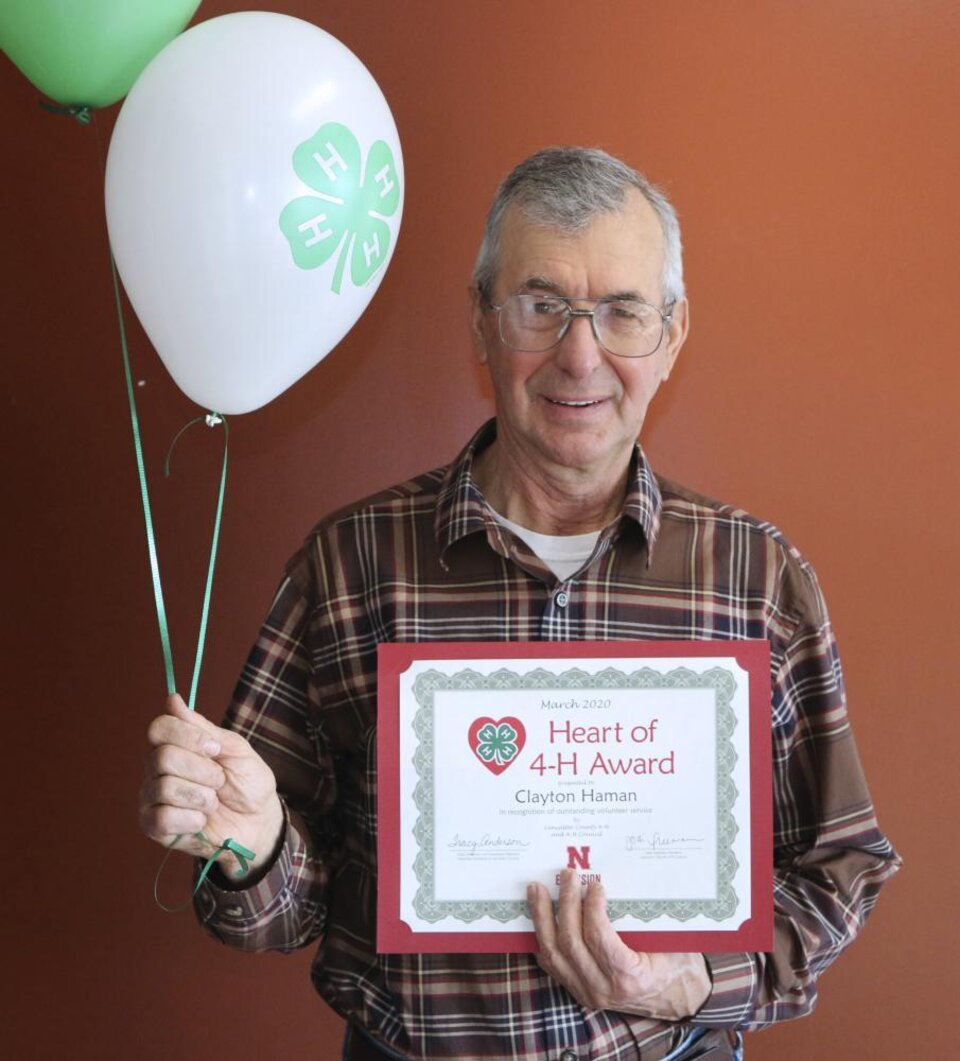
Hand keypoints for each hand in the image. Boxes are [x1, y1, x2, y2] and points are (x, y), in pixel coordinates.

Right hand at [139, 693, 283, 877]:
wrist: (258, 820)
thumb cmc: (247, 781)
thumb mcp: (234, 749)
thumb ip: (203, 728)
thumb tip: (172, 699)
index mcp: (175, 745)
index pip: (159, 728)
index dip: (187, 737)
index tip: (214, 749)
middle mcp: (157, 769)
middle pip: (162, 757)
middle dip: (202, 770)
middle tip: (220, 780)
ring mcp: (152, 797)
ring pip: (165, 787)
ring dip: (202, 796)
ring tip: (213, 802)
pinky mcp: (154, 827)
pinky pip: (162, 818)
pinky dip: (192, 820)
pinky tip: (202, 821)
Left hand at [528, 870, 710, 1020]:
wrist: (676, 999)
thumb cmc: (676, 963)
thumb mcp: (668, 940)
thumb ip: (642, 918)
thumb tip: (616, 879)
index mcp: (629, 978)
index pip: (599, 938)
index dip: (592, 908)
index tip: (596, 884)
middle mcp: (603, 989)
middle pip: (571, 942)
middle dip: (565, 904)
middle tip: (567, 875)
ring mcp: (586, 993)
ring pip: (553, 953)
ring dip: (542, 918)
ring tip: (537, 889)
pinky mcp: (577, 991)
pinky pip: (551, 963)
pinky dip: (543, 936)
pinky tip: (538, 914)